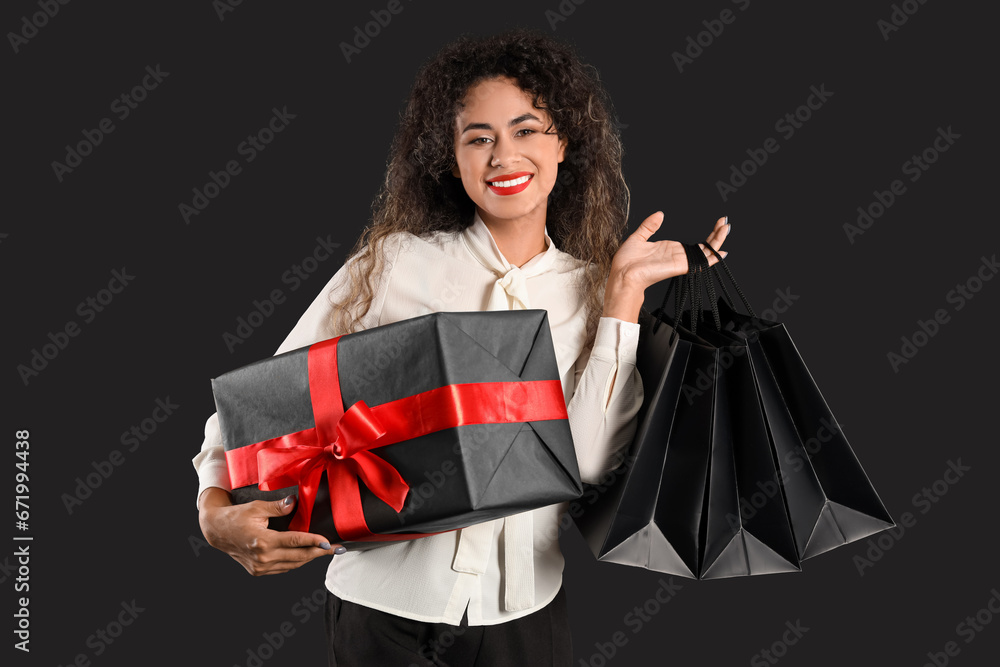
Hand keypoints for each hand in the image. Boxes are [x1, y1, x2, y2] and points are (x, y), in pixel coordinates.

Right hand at [198, 488, 339, 575]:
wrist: (217, 532)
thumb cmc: (236, 517)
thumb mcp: (256, 507)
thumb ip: (278, 507)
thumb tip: (294, 502)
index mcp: (262, 541)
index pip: (295, 542)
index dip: (314, 541)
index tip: (329, 542)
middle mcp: (262, 558)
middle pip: (299, 557)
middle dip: (320, 553)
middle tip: (337, 549)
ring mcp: (260, 567)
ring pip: (292, 565)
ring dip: (310, 558)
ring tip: (325, 551)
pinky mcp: (258, 571)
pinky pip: (283, 568)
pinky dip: (296, 562)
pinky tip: (306, 555)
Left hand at [602, 213, 730, 322]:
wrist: (622, 275)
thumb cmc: (626, 262)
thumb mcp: (638, 237)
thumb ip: (649, 226)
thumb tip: (660, 214)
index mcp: (670, 249)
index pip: (694, 243)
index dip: (707, 234)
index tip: (717, 222)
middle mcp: (678, 256)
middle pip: (704, 247)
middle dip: (716, 235)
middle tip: (726, 222)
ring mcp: (680, 261)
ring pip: (705, 252)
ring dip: (717, 240)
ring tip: (727, 228)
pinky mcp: (680, 266)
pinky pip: (700, 262)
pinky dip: (711, 257)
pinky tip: (722, 251)